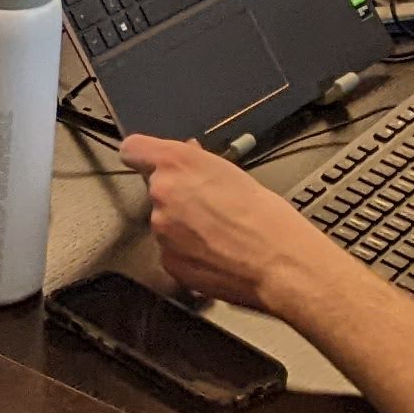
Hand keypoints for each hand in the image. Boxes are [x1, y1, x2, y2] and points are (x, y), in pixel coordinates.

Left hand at [122, 135, 340, 315]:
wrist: (280, 264)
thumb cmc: (266, 218)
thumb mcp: (233, 172)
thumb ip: (198, 161)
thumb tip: (187, 155)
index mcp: (177, 163)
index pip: (134, 149)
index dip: (142, 156)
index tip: (147, 161)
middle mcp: (162, 193)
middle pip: (156, 190)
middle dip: (176, 196)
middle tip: (210, 207)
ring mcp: (162, 230)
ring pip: (164, 222)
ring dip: (182, 226)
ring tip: (219, 234)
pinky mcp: (168, 261)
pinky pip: (171, 251)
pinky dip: (187, 252)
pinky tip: (215, 253)